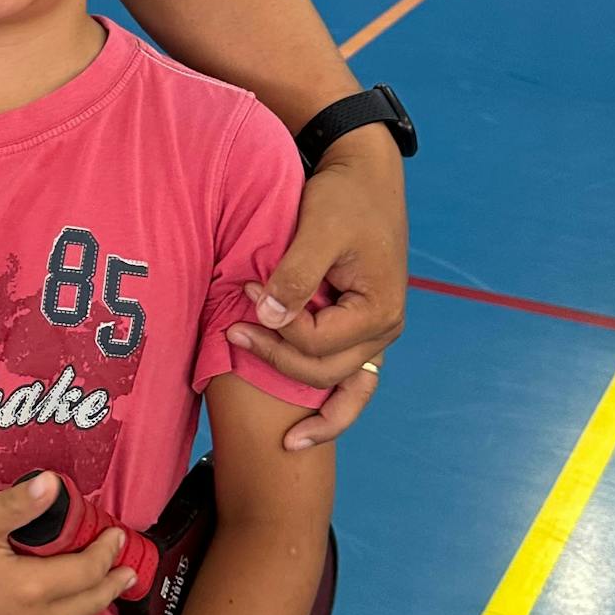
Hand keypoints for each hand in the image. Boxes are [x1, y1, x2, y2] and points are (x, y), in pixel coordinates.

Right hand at [0, 475, 132, 614]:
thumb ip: (19, 506)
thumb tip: (56, 486)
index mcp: (28, 591)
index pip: (85, 572)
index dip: (106, 553)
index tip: (118, 537)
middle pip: (84, 607)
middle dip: (109, 586)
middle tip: (128, 572)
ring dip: (79, 607)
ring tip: (91, 589)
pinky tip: (46, 613)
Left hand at [227, 125, 405, 450]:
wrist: (364, 173)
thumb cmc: (344, 196)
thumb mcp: (318, 227)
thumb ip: (295, 274)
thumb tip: (268, 317)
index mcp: (379, 311)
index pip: (316, 343)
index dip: (274, 327)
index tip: (243, 293)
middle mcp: (384, 331)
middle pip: (325, 373)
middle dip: (275, 360)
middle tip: (230, 333)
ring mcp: (374, 334)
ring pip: (343, 389)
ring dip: (308, 405)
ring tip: (284, 441)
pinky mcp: (358, 327)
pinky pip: (349, 381)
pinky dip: (331, 407)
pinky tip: (304, 430)